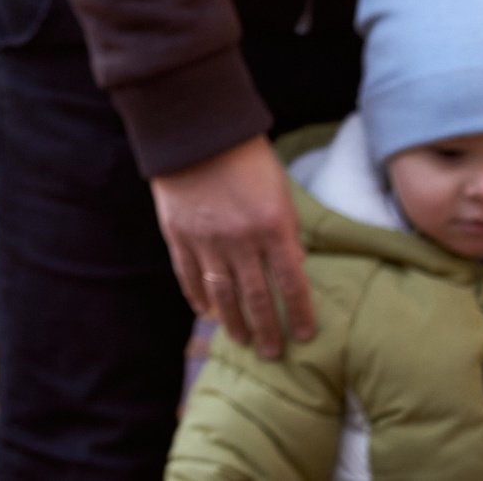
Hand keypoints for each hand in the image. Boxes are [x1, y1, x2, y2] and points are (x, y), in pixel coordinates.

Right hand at [149, 134, 315, 358]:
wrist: (194, 130)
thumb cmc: (245, 156)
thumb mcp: (279, 189)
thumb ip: (288, 229)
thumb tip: (296, 265)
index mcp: (273, 226)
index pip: (292, 283)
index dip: (299, 313)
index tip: (304, 335)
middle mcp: (241, 239)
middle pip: (257, 297)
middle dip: (267, 329)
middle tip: (273, 352)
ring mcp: (206, 240)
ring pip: (222, 295)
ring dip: (233, 322)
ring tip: (242, 340)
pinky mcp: (178, 235)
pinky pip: (189, 276)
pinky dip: (197, 297)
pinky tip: (205, 312)